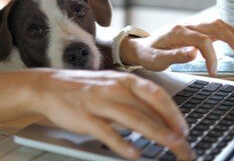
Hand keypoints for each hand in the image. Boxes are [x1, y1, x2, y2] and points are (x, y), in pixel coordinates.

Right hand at [31, 69, 192, 159]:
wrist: (49, 86)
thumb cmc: (84, 88)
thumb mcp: (111, 86)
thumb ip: (132, 100)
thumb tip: (157, 116)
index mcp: (123, 80)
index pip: (156, 94)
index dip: (173, 112)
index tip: (184, 128)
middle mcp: (114, 89)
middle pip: (149, 109)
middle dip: (171, 127)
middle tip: (184, 145)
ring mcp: (99, 102)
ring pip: (133, 118)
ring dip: (155, 133)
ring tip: (171, 145)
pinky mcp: (84, 116)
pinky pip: (106, 131)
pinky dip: (121, 143)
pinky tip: (133, 153)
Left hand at [120, 19, 233, 75]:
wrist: (140, 48)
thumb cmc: (147, 54)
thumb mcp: (157, 60)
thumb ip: (175, 56)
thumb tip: (194, 53)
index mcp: (177, 33)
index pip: (202, 40)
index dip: (211, 56)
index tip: (213, 71)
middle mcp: (185, 26)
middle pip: (213, 26)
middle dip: (229, 37)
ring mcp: (189, 27)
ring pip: (214, 24)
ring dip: (230, 32)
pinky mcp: (191, 32)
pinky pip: (211, 28)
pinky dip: (224, 33)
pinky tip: (233, 40)